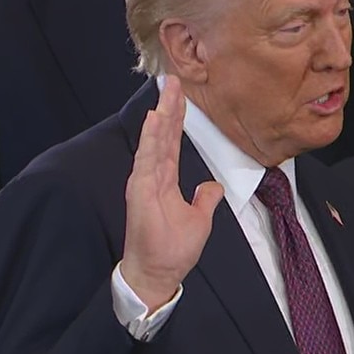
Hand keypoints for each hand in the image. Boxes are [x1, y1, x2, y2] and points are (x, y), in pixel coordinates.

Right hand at [122, 75, 223, 309]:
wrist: (158, 273)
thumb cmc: (172, 250)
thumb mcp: (199, 219)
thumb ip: (204, 199)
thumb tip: (212, 187)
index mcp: (166, 181)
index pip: (171, 142)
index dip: (176, 119)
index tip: (180, 96)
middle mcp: (153, 176)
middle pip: (162, 135)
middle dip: (169, 107)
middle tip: (173, 79)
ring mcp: (145, 181)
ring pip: (155, 140)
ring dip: (161, 114)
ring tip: (166, 90)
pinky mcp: (140, 190)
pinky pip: (147, 159)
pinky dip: (151, 138)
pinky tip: (155, 118)